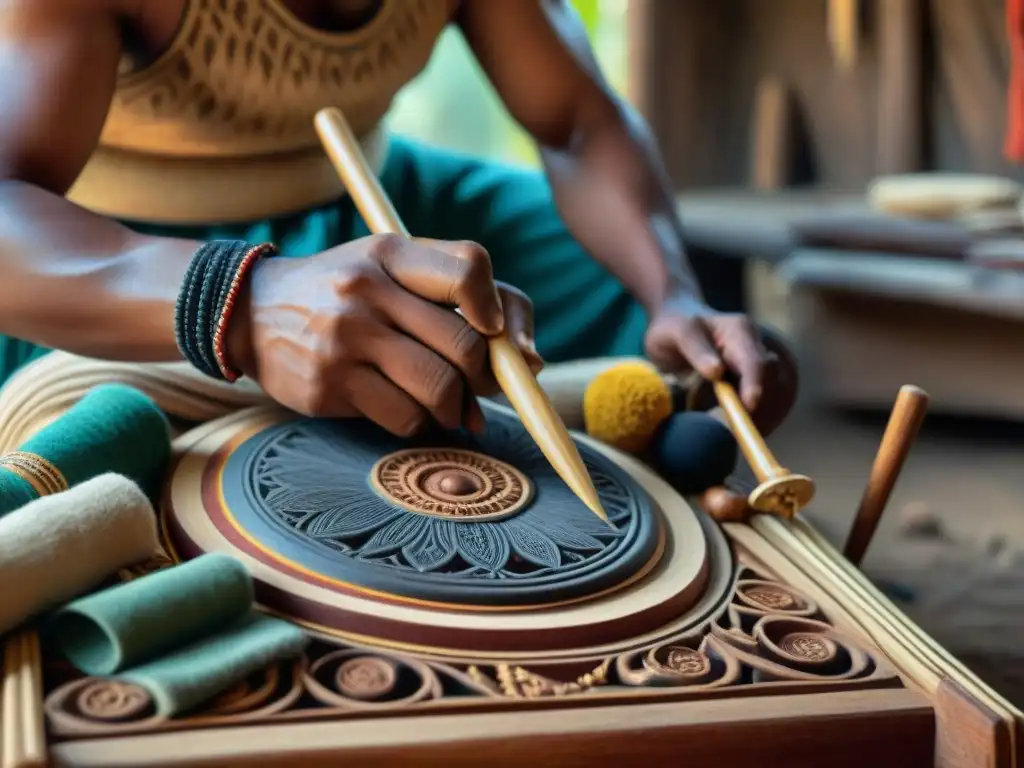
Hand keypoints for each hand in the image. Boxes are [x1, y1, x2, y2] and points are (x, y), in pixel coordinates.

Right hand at [226, 234, 540, 435]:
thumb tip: (530, 362)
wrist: (251, 312)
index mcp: (389, 252)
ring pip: (439, 388)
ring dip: (457, 408)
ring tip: (450, 408)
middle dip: (485, 377)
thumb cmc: (346, 293)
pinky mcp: (329, 386)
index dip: (499, 308)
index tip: (494, 332)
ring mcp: (344, 339)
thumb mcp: (392, 268)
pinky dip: (420, 423)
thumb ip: (463, 294)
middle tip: (479, 386)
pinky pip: (404, 418)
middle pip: (465, 344)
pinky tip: (410, 413)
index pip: (469, 268)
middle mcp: (366, 290)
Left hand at [643, 294, 794, 433]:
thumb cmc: (675, 329)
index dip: (754, 387)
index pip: (755, 362)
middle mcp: (761, 342)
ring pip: (784, 391)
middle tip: (740, 432)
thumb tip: (717, 371)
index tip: (747, 409)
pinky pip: (782, 398)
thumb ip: (694, 348)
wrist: (682, 321)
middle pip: (777, 379)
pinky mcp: (772, 373)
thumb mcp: (675, 333)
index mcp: (739, 330)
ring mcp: (770, 358)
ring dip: (768, 415)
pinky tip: (751, 427)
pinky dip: (769, 416)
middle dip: (763, 408)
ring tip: (744, 432)